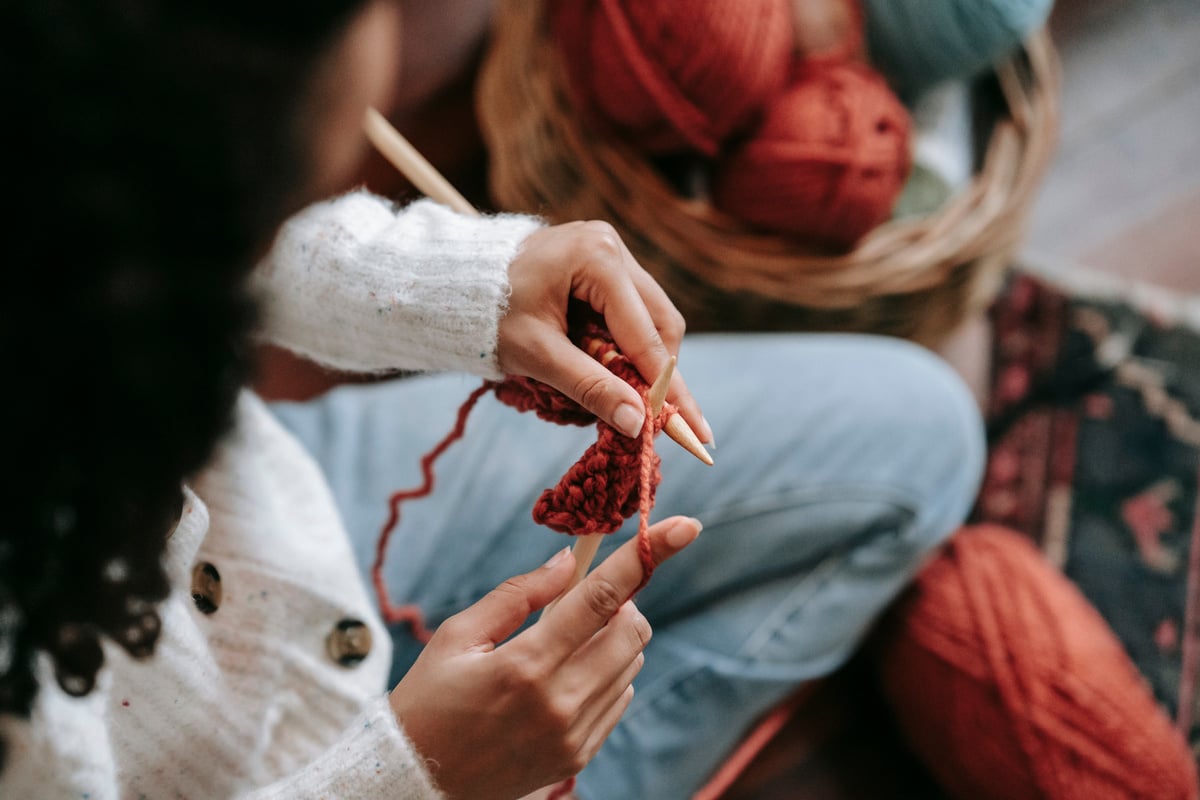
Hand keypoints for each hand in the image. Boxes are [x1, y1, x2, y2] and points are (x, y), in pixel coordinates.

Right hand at [388, 515, 702, 798]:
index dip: (646, 556)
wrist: (416, 781)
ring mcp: (574, 735)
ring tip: (561, 645)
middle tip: (578, 603)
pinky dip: (606, 674)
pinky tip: (562, 679)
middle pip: (632, 630)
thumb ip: (518, 594)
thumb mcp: (456, 637)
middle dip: (620, 602)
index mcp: (525, 665)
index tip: (685, 526)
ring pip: (632, 662)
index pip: (601, 598)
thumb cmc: (428, 701)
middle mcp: (560, 703)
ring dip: (612, 638)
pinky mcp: (579, 757)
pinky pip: (621, 697)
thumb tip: (570, 561)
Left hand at [497, 221, 711, 442]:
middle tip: (668, 424)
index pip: (646, 335)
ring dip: (644, 361)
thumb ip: (589, 387)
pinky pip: (631, 311)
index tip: (693, 430)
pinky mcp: (603, 264)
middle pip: (661, 323)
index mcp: (598, 258)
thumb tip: (638, 424)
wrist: (455, 283)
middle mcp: (612, 246)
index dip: (668, 387)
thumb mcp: (537, 355)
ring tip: (633, 400)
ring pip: (652, 318)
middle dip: (662, 375)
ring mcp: (610, 251)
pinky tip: (615, 372)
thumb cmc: (488, 315)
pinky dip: (627, 346)